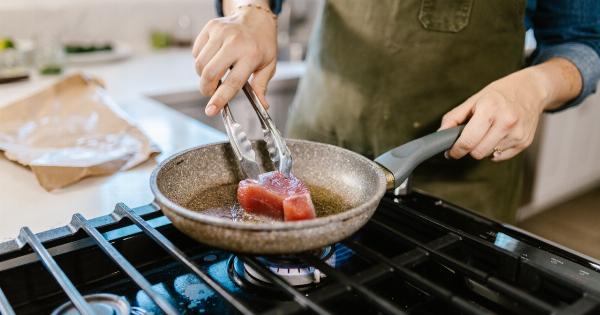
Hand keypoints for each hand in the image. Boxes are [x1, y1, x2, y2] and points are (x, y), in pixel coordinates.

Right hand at [193, 5, 276, 115]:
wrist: (255, 18)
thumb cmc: (262, 44)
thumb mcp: (268, 65)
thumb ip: (261, 85)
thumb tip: (263, 105)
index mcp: (251, 55)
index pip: (232, 82)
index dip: (220, 99)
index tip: (211, 110)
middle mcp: (235, 42)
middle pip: (210, 73)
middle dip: (206, 88)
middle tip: (210, 92)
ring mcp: (221, 33)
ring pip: (200, 64)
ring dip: (203, 76)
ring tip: (214, 74)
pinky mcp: (211, 27)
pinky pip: (196, 52)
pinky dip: (200, 61)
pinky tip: (212, 59)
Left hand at [439, 58, 581, 160]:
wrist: (531, 90)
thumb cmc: (499, 94)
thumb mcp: (473, 100)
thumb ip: (454, 118)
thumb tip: (440, 134)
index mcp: (490, 109)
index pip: (468, 141)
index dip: (456, 150)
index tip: (451, 152)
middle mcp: (506, 122)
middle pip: (478, 153)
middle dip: (469, 149)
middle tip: (468, 139)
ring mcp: (517, 134)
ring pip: (488, 155)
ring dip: (483, 148)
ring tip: (487, 132)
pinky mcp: (525, 142)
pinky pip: (500, 157)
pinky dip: (495, 150)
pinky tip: (498, 136)